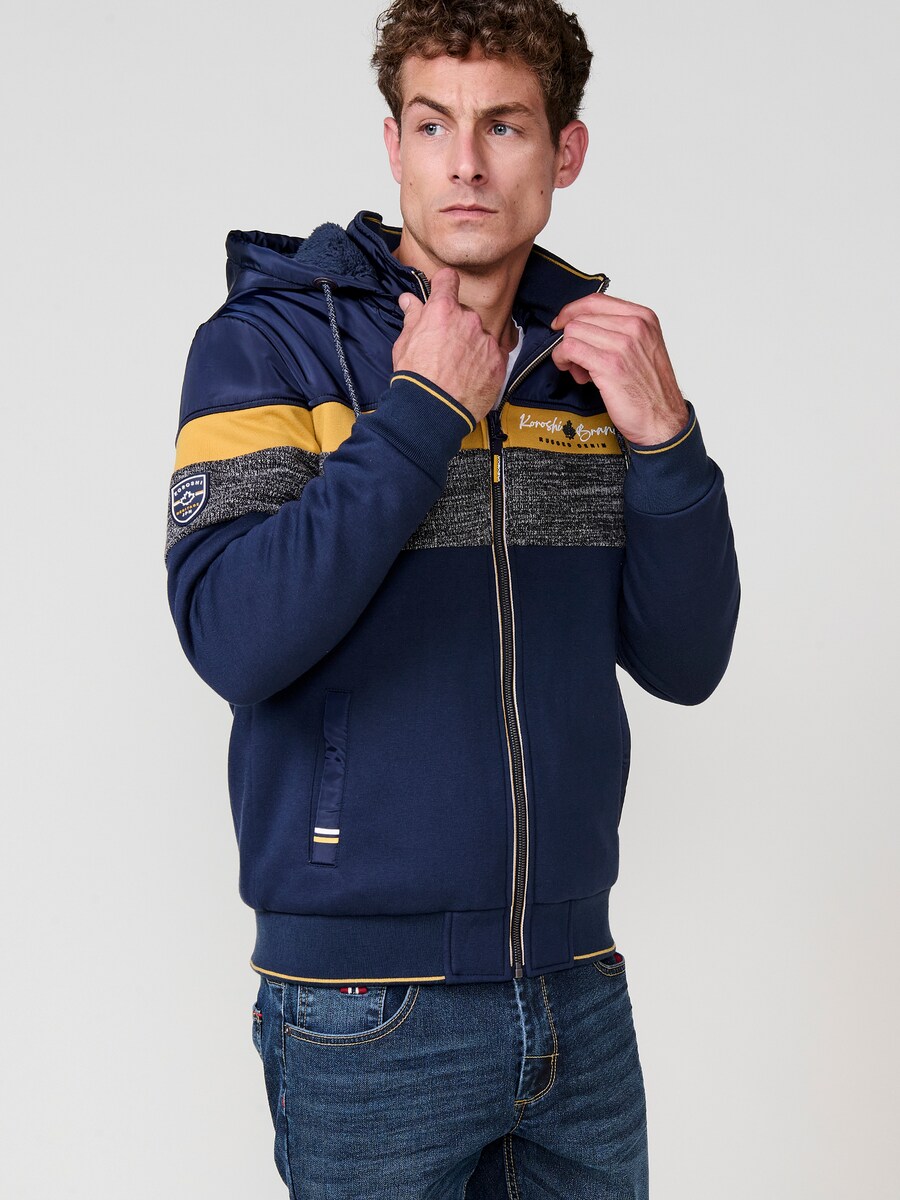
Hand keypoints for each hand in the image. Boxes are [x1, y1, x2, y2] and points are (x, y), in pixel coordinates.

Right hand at [393, 268, 507, 423]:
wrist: (433, 411)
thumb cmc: (416, 379)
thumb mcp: (405, 344)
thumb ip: (412, 317)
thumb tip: (409, 300)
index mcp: (443, 310)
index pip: (448, 280)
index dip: (444, 286)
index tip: (443, 292)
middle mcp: (468, 320)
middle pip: (464, 313)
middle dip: (456, 326)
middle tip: (444, 349)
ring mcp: (485, 340)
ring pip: (479, 335)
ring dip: (471, 345)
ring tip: (458, 368)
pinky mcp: (498, 360)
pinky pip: (492, 354)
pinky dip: (483, 363)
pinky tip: (470, 377)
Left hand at [550, 293, 688, 444]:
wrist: (662, 420)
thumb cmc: (650, 390)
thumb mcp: (643, 348)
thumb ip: (617, 331)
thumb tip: (581, 325)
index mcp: (643, 317)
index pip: (596, 301)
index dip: (572, 311)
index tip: (562, 323)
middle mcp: (635, 326)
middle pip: (581, 318)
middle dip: (571, 338)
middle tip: (578, 361)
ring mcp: (623, 344)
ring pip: (572, 332)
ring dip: (567, 352)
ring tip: (581, 371)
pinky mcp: (609, 364)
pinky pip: (570, 349)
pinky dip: (564, 360)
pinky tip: (576, 374)